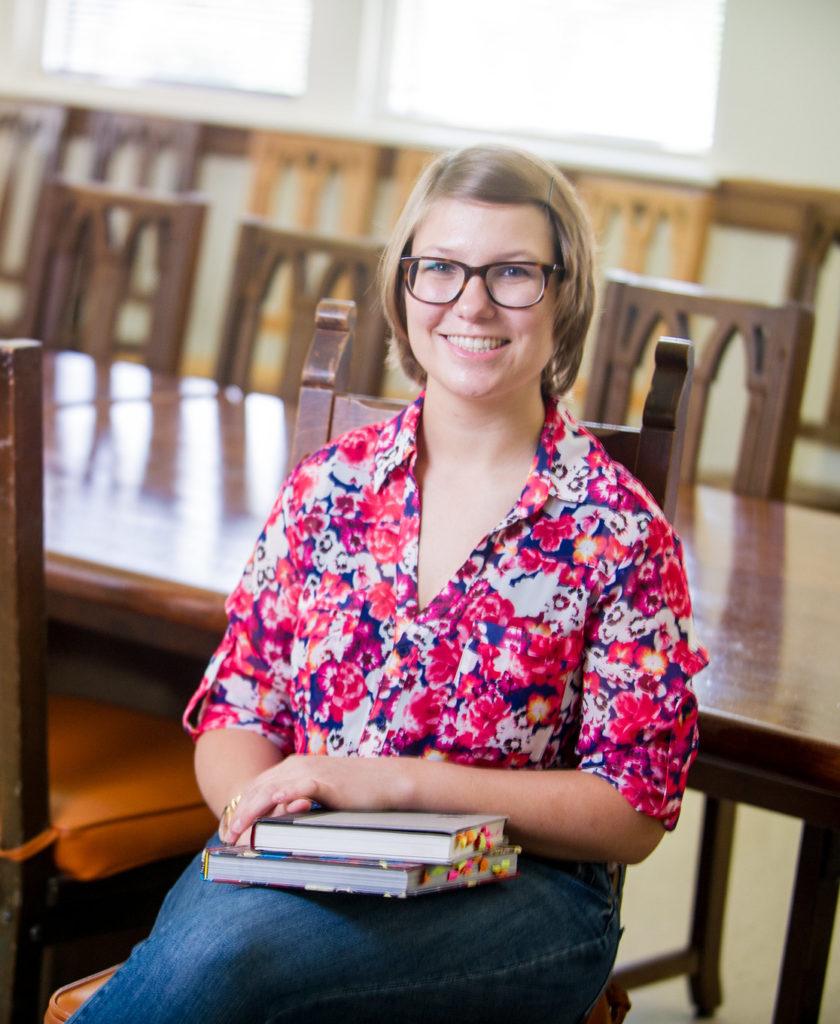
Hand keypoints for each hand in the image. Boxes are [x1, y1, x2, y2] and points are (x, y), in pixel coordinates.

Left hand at [221, 755, 413, 844]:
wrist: (388, 782)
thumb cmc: (359, 794)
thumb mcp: (322, 799)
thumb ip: (301, 805)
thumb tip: (280, 823)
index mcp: (295, 766)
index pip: (259, 787)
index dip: (241, 808)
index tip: (229, 830)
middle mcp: (297, 764)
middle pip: (257, 789)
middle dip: (238, 813)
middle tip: (225, 838)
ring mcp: (308, 770)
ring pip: (268, 791)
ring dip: (248, 813)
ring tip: (235, 833)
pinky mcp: (321, 780)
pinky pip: (291, 790)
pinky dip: (274, 802)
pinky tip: (262, 816)